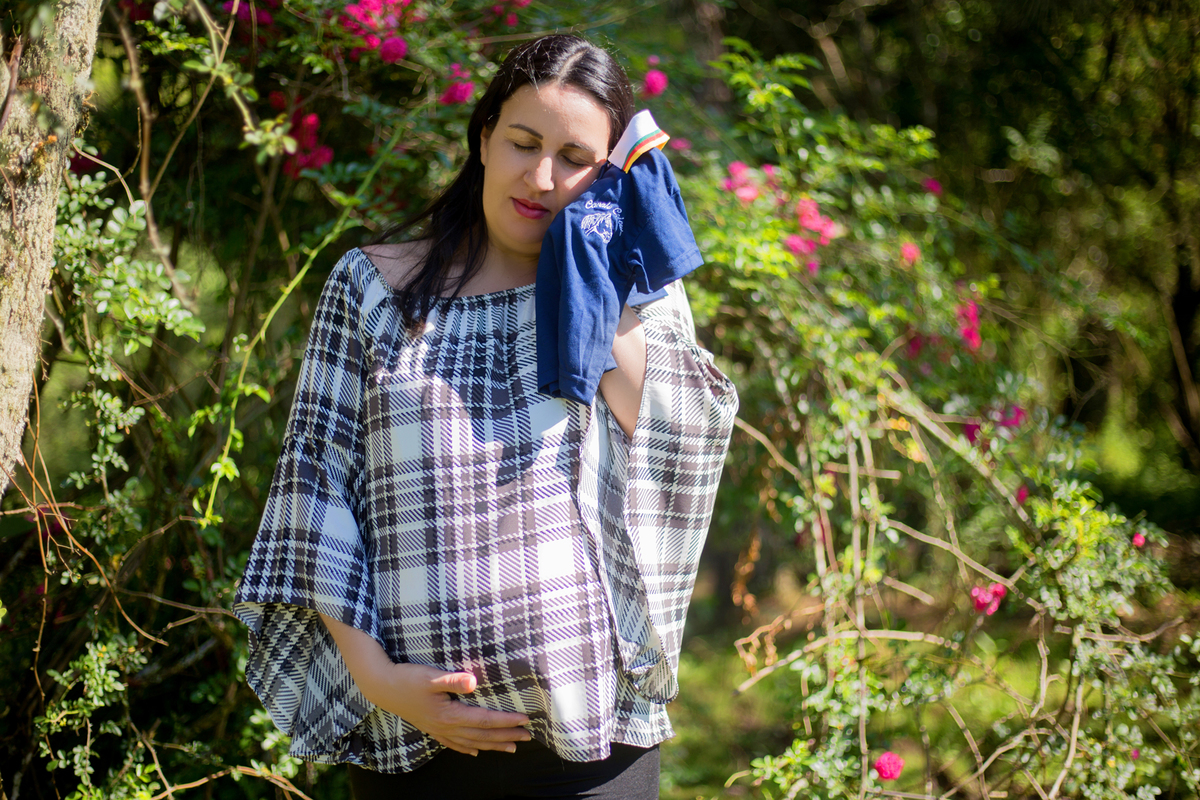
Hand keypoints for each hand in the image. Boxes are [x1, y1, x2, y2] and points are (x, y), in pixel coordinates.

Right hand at [317, 613, 530, 755]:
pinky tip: (476, 751)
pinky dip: (467, 748)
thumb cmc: (407, 679)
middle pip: (482, 735)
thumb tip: (475, 681)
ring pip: (471, 742)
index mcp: (449, 714)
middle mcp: (446, 726)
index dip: (506, 721)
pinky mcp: (432, 727)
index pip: (484, 720)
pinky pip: (453, 743)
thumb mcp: (431, 676)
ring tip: (512, 748)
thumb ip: (454, 680)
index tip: (525, 719)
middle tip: (528, 736)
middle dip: (506, 736)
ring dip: (493, 745)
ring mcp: (438, 729)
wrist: (382, 686)